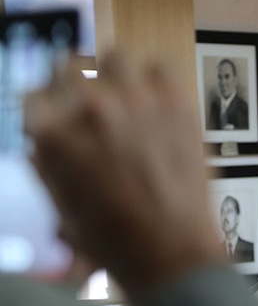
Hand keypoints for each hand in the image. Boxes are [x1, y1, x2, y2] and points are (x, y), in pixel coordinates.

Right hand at [24, 52, 224, 298]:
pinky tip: (157, 97)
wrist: (171, 250)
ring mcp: (134, 101)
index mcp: (51, 134)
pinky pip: (160, 64)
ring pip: (115, 56)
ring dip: (116, 74)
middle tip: (93, 103)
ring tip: (127, 97)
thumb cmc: (115, 239)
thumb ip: (47, 162)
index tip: (59, 108)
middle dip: (76, 85)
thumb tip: (44, 138)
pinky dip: (156, 77)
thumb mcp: (60, 204)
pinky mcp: (175, 101)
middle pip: (69, 65)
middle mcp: (88, 109)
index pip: (34, 92)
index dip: (48, 104)